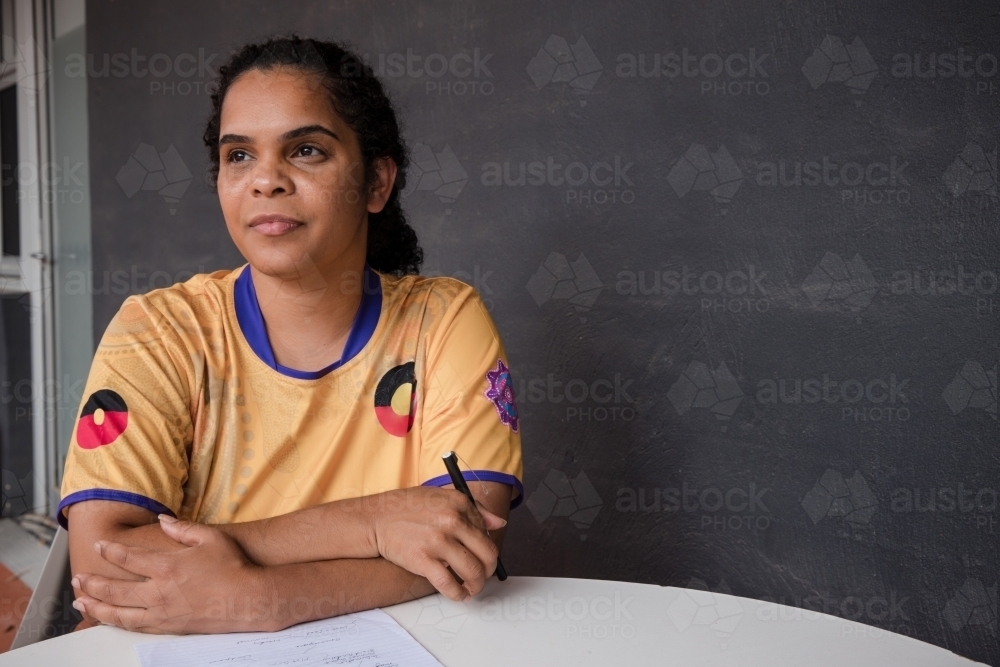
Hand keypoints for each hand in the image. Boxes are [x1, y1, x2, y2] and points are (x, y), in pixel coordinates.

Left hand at [71, 516, 269, 633]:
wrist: (248, 599)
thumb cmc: (233, 567)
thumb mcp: (210, 538)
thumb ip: (183, 529)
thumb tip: (163, 520)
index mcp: (167, 566)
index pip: (128, 557)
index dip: (110, 551)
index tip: (99, 546)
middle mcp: (159, 591)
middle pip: (114, 587)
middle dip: (92, 582)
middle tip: (78, 578)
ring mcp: (161, 612)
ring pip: (118, 611)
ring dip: (96, 605)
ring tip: (80, 601)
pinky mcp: (168, 626)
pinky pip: (133, 626)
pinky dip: (115, 622)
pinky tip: (108, 619)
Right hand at [366, 487, 506, 601]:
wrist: (375, 518)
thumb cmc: (406, 508)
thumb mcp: (440, 497)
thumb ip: (473, 509)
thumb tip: (498, 523)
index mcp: (458, 502)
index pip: (486, 531)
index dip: (484, 547)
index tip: (480, 555)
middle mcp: (452, 520)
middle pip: (487, 553)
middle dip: (488, 569)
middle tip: (482, 575)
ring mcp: (438, 541)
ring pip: (473, 571)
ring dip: (476, 585)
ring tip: (471, 588)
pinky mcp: (423, 560)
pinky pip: (449, 584)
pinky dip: (458, 594)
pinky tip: (458, 594)